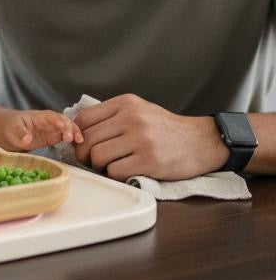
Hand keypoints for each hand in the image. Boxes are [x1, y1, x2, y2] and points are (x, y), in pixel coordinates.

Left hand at [0, 109, 82, 151]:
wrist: (6, 131)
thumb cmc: (9, 126)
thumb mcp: (13, 129)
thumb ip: (21, 134)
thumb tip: (28, 139)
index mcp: (39, 117)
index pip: (51, 116)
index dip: (58, 120)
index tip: (63, 126)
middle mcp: (48, 122)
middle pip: (63, 121)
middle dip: (69, 128)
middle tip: (72, 138)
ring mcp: (51, 129)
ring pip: (67, 129)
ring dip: (73, 133)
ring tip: (79, 141)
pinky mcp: (51, 138)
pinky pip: (64, 137)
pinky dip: (72, 139)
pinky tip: (77, 145)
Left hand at [74, 94, 227, 179]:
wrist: (202, 142)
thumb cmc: (166, 130)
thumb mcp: (139, 111)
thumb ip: (112, 117)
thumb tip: (78, 131)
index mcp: (126, 103)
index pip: (84, 119)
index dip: (78, 137)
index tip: (86, 146)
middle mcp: (132, 118)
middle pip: (87, 141)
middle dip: (86, 156)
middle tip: (97, 162)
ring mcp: (141, 139)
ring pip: (97, 157)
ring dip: (101, 167)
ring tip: (115, 165)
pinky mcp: (149, 160)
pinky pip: (115, 172)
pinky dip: (116, 176)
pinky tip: (128, 171)